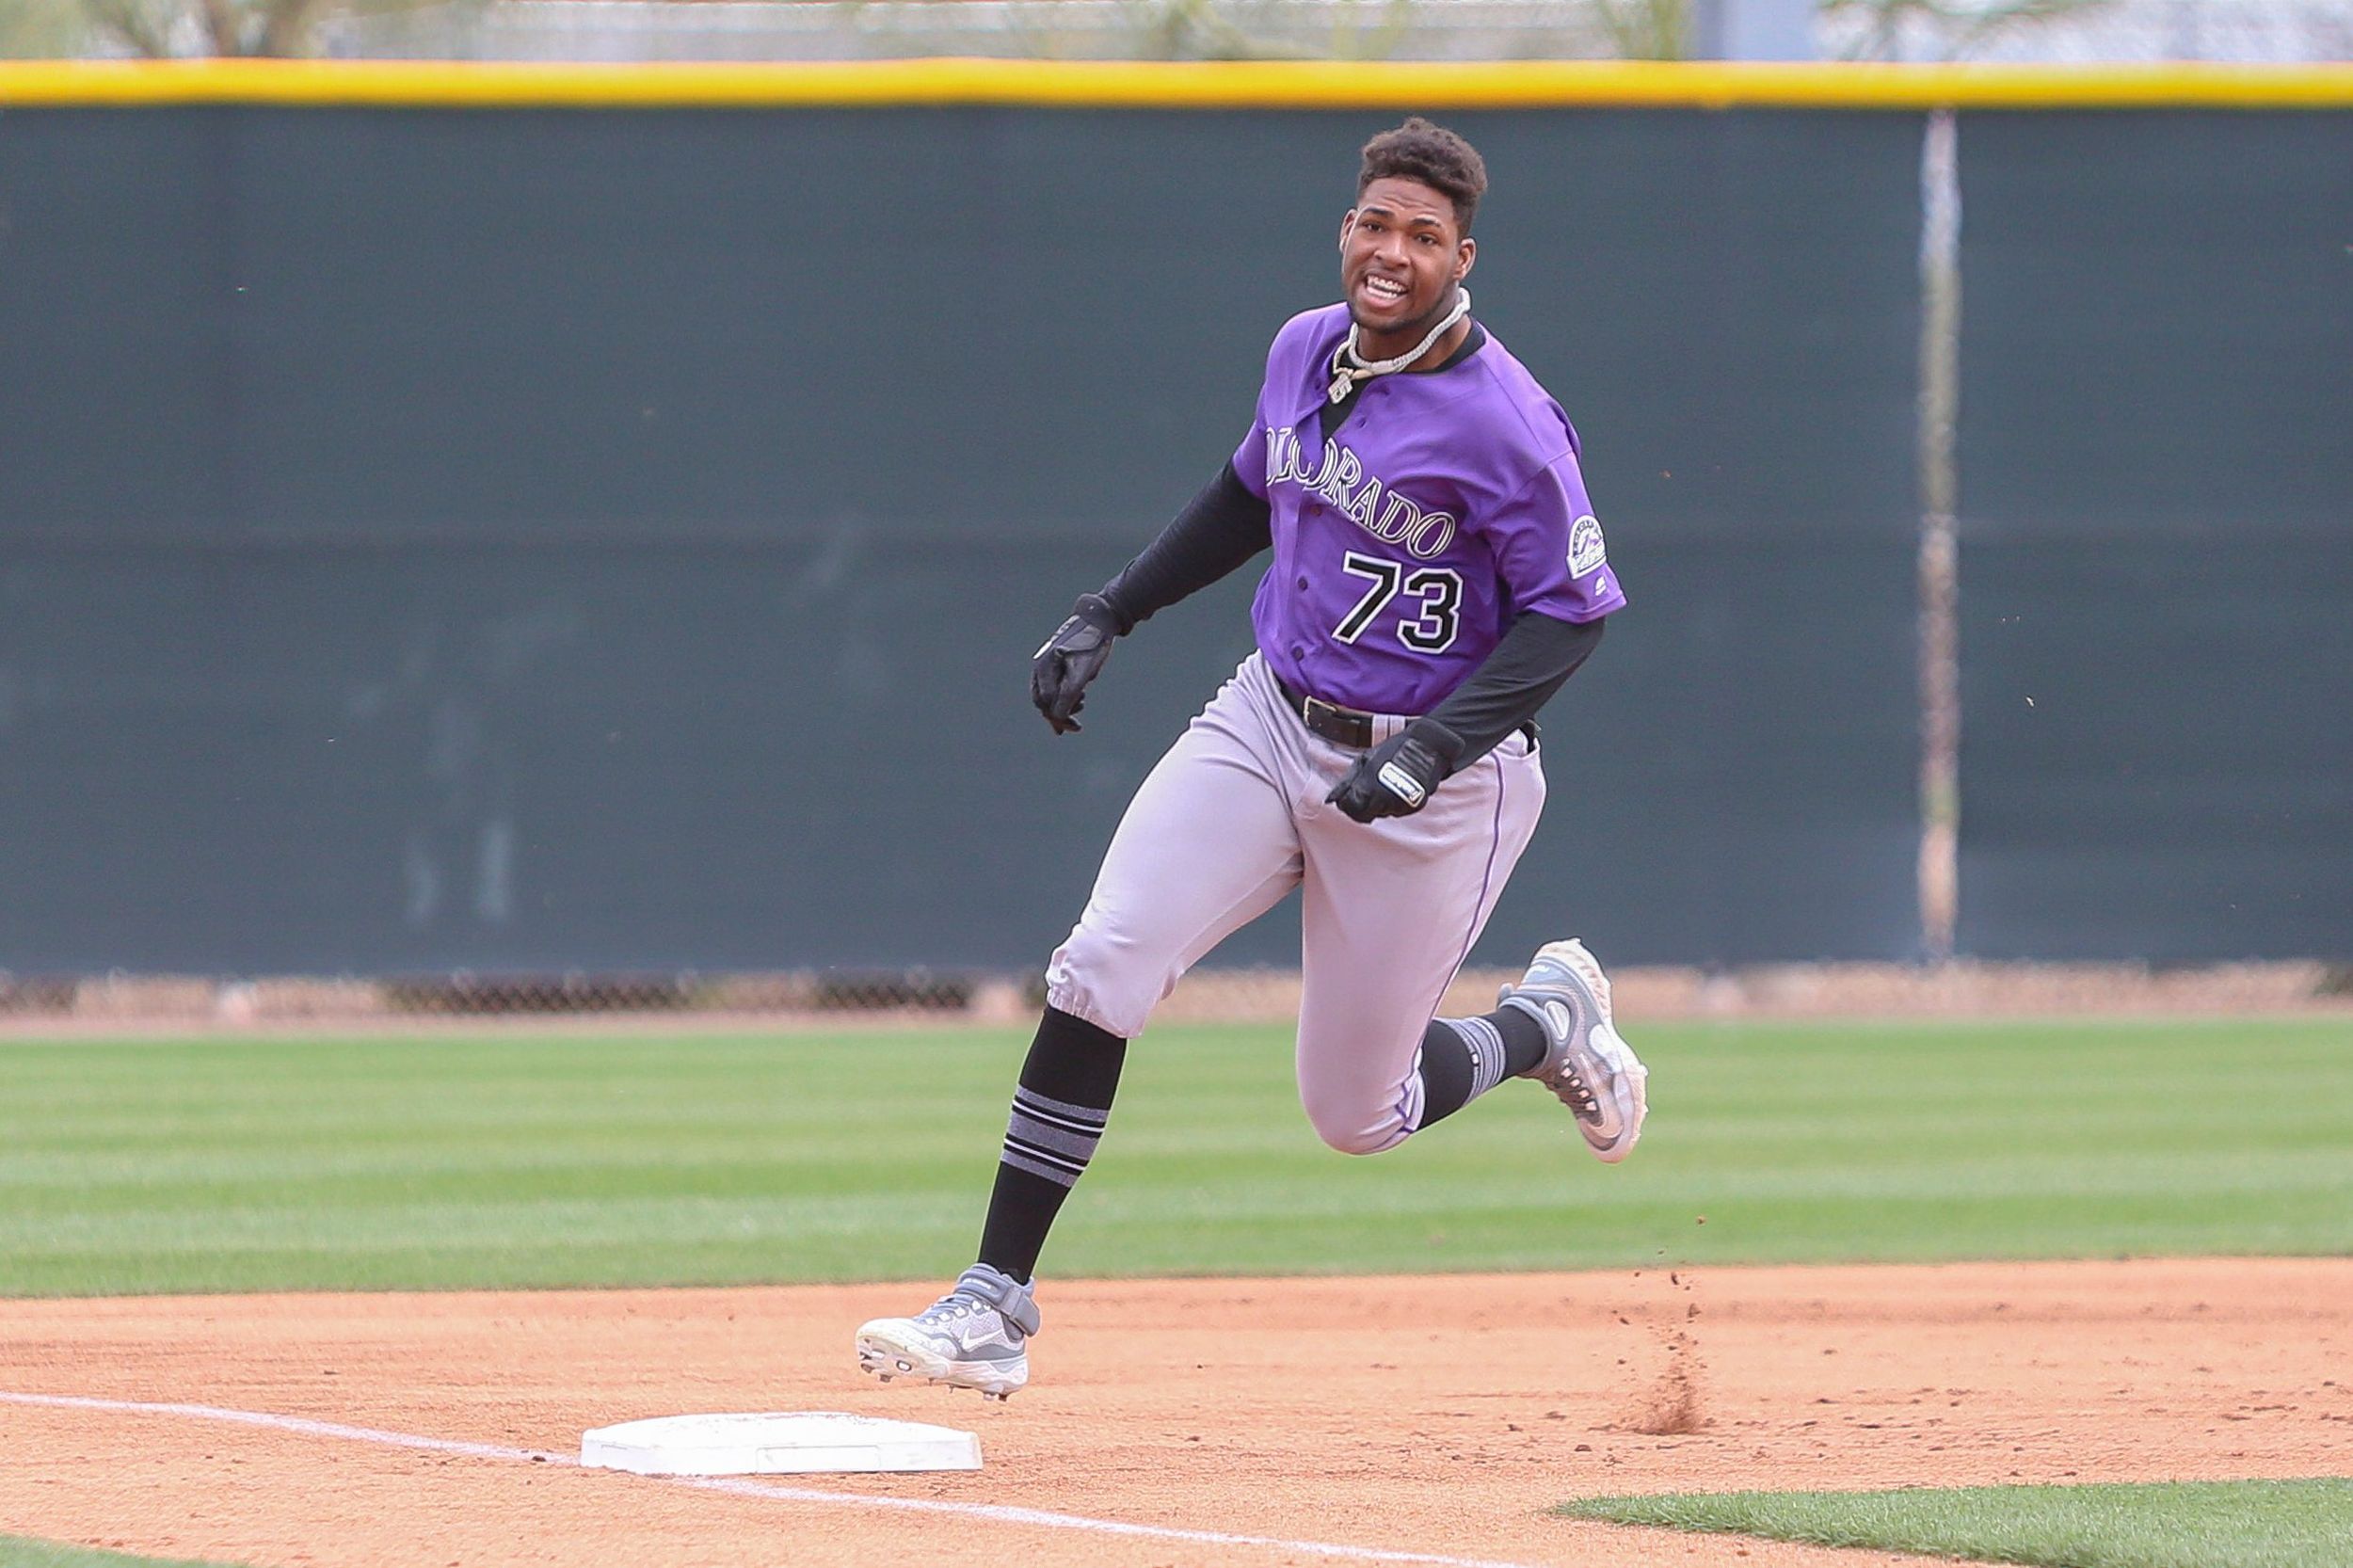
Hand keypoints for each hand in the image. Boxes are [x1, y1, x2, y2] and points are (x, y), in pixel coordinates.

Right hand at [1031, 594, 1121, 733]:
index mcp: (1044, 667)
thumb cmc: (1090, 645)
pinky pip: (1057, 684)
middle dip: (1059, 714)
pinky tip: (1080, 697)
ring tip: (1082, 703)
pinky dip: (1067, 695)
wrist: (1100, 619)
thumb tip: (1057, 719)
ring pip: (1050, 693)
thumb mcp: (1081, 674)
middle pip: (1043, 699)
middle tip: (1077, 727)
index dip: (1056, 717)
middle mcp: (1042, 666)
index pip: (1044, 701)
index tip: (1072, 727)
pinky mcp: (1059, 663)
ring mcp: (1049, 664)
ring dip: (1064, 705)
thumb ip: (1068, 696)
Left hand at [1324, 720, 1462, 822]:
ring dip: (1377, 805)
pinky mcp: (1412, 806)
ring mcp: (1399, 804)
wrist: (1426, 747)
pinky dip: (1392, 804)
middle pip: (1363, 816)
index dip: (1346, 804)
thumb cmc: (1392, 750)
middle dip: (1360, 807)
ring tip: (1383, 784)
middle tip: (1364, 793)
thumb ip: (1346, 782)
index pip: (1349, 808)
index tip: (1348, 796)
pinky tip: (1395, 787)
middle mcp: (1383, 798)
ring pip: (1380, 814)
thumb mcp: (1364, 760)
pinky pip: (1395, 811)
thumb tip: (1330, 800)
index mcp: (1368, 785)